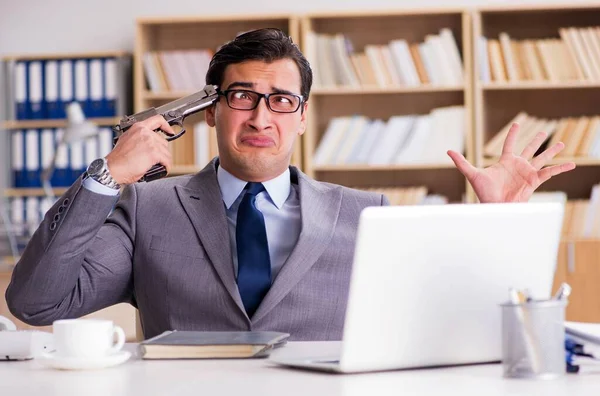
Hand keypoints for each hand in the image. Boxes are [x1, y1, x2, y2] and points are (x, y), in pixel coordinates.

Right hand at [106, 115, 174, 184]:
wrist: (112, 168)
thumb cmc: (117, 159)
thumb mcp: (126, 140)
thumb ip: (138, 137)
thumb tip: (147, 142)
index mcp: (138, 128)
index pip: (157, 120)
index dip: (166, 125)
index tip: (170, 131)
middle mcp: (144, 133)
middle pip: (163, 141)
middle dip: (162, 151)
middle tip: (158, 159)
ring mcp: (150, 142)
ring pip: (166, 152)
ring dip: (165, 160)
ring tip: (159, 165)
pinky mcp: (153, 153)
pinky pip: (167, 160)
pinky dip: (167, 166)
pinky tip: (163, 169)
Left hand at [447, 122, 575, 202]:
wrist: (495, 206)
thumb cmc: (484, 193)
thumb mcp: (472, 174)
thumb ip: (461, 162)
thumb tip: (448, 151)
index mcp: (505, 161)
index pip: (510, 144)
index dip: (513, 134)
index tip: (517, 124)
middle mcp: (518, 165)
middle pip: (529, 149)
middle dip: (536, 141)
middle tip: (544, 132)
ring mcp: (527, 172)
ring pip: (541, 158)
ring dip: (551, 151)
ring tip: (561, 143)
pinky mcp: (534, 180)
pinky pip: (550, 172)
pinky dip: (561, 168)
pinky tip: (572, 163)